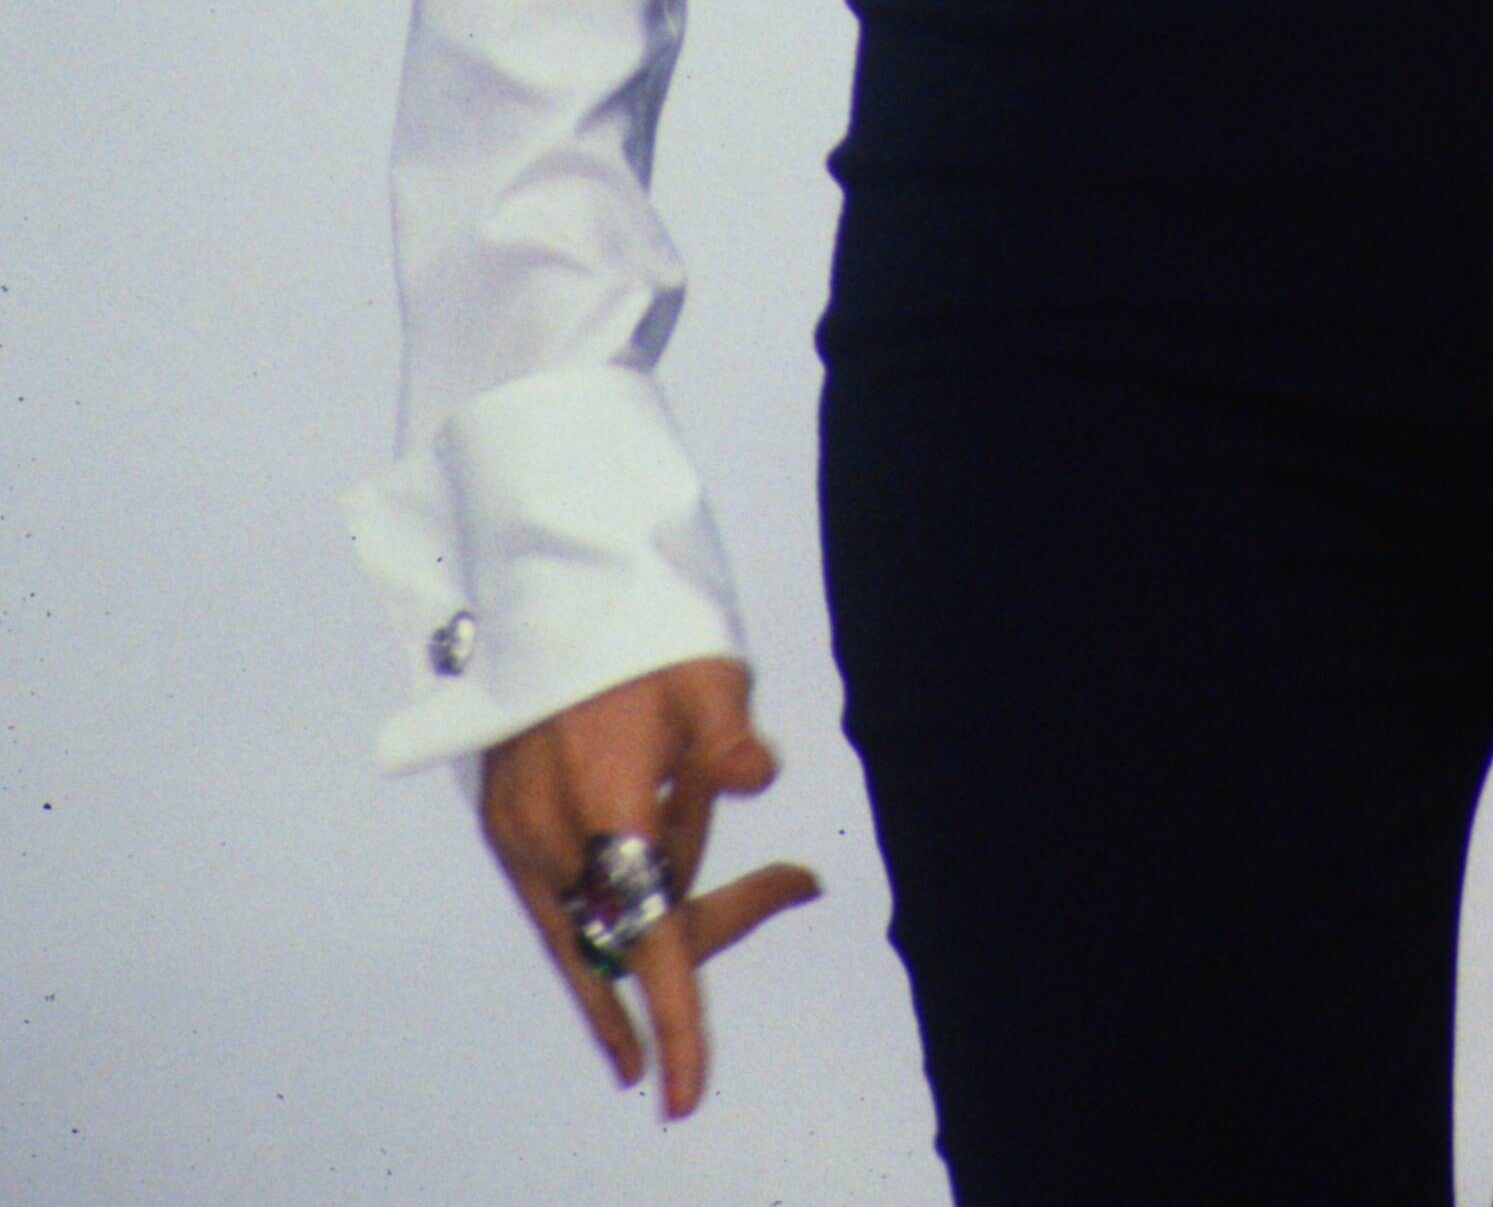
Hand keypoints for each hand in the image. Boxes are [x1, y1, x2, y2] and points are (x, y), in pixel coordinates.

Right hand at [479, 657, 819, 1120]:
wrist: (543, 592)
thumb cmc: (636, 627)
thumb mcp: (706, 667)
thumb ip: (729, 734)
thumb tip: (759, 778)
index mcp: (608, 797)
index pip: (647, 933)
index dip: (671, 1017)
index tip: (679, 1094)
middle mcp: (551, 832)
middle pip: (634, 932)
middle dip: (714, 917)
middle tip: (795, 881)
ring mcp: (518, 835)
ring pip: (593, 927)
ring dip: (658, 918)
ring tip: (747, 877)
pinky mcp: (502, 827)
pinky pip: (560, 904)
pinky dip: (602, 922)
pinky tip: (634, 936)